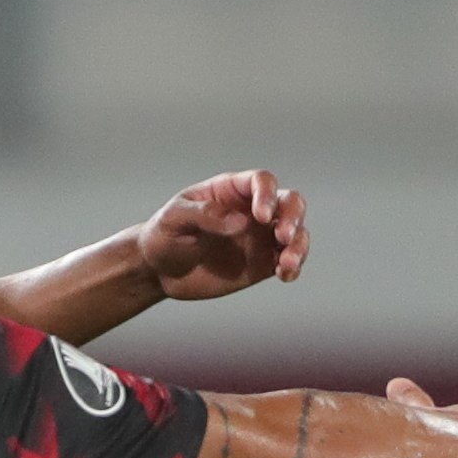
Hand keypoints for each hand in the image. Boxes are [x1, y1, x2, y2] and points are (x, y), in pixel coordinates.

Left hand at [138, 169, 308, 299]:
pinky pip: (287, 262)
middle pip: (289, 202)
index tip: (260, 217)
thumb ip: (205, 215)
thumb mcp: (174, 219)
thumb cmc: (164, 236)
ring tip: (286, 263)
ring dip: (299, 246)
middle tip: (283, 236)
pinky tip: (285, 275)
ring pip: (296, 233)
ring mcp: (260, 237)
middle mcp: (252, 210)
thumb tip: (240, 222)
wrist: (158, 271)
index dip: (266, 195)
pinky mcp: (262, 263)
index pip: (261, 182)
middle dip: (293, 216)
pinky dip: (292, 267)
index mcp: (231, 191)